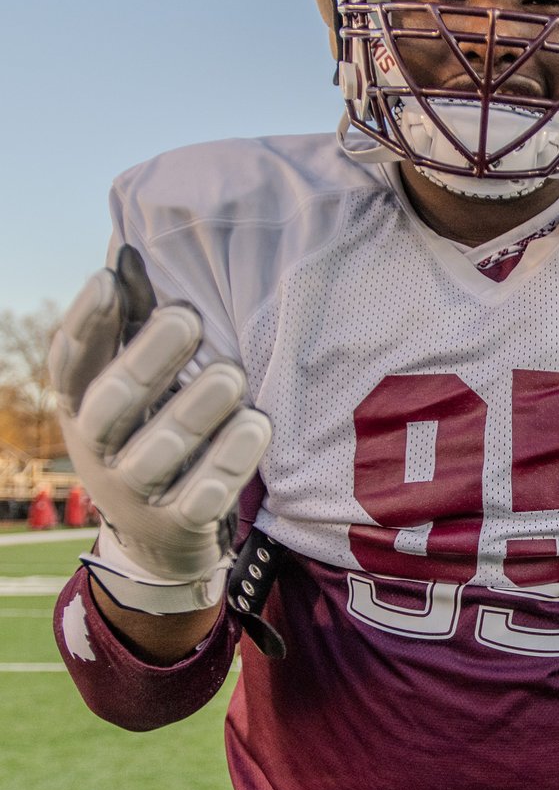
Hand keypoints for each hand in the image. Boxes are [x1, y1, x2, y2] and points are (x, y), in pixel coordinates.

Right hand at [49, 251, 271, 612]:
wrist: (161, 537)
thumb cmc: (150, 428)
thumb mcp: (132, 384)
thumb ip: (131, 325)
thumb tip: (129, 253)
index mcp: (80, 407)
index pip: (70, 364)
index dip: (85, 324)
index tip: (107, 280)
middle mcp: (98, 452)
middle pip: (111, 406)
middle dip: (148, 360)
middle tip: (188, 318)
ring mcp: (135, 495)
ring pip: (159, 452)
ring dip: (197, 410)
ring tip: (233, 374)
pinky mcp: (178, 525)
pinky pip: (203, 496)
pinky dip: (230, 460)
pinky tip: (257, 425)